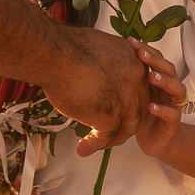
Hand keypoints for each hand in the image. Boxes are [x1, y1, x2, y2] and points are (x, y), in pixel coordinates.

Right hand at [39, 32, 150, 156]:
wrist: (56, 55)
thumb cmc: (67, 47)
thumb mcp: (97, 46)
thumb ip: (105, 61)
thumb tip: (96, 68)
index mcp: (133, 61)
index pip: (139, 87)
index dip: (128, 100)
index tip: (116, 106)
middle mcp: (135, 80)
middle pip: (137, 108)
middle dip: (124, 121)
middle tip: (111, 129)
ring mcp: (125, 100)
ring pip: (126, 127)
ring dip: (112, 138)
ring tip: (98, 143)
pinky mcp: (109, 117)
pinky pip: (105, 137)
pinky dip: (94, 146)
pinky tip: (83, 148)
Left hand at [135, 45, 185, 157]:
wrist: (155, 140)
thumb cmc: (142, 113)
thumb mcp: (134, 93)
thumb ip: (129, 76)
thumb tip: (109, 54)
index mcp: (160, 79)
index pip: (158, 59)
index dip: (146, 49)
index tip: (131, 41)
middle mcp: (169, 89)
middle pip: (169, 69)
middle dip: (155, 61)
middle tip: (141, 55)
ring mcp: (174, 105)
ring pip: (177, 89)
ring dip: (164, 81)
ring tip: (151, 77)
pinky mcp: (174, 123)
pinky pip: (172, 114)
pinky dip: (162, 109)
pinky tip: (151, 107)